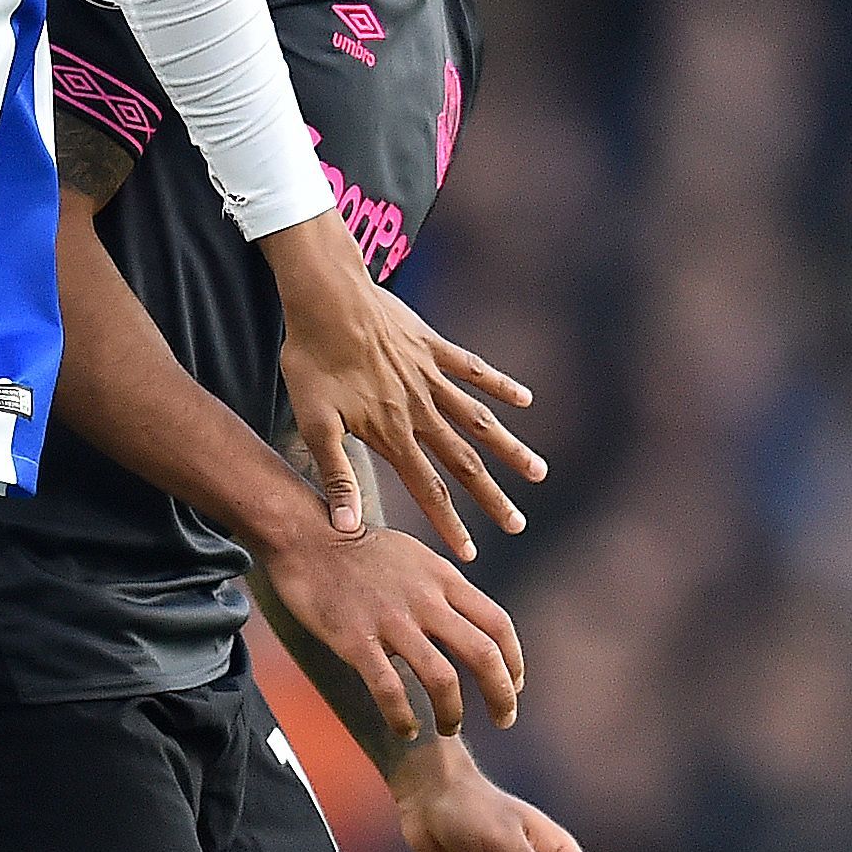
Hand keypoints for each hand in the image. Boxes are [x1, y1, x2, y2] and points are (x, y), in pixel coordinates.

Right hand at [256, 511, 523, 739]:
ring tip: (450, 728)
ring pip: (443, 679)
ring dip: (453, 713)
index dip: (514, 661)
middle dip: (501, 695)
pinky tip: (406, 728)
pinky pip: (389, 689)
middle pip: (483, 654)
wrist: (305, 534)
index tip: (514, 685)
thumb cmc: (356, 545)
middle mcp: (425, 599)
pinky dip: (403, 717)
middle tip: (504, 719)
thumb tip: (462, 621)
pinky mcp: (356, 639)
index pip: (497, 624)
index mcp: (443, 577)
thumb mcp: (415, 555)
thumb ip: (441, 588)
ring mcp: (391, 620)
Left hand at [263, 218, 542, 557]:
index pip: (427, 489)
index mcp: (391, 433)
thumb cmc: (313, 359)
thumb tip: (347, 527)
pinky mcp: (433, 347)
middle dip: (491, 498)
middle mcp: (420, 410)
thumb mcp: (314, 423)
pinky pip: (475, 370)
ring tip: (538, 472)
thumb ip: (336, 475)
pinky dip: (501, 386)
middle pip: (464, 463)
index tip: (470, 554)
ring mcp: (431, 377)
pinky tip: (526, 399)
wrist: (327, 297)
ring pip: (480, 421)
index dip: (449, 524)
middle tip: (518, 525)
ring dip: (509, 449)